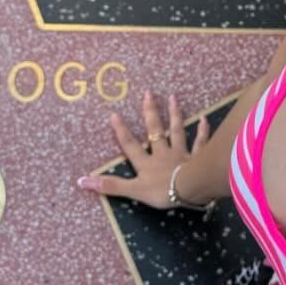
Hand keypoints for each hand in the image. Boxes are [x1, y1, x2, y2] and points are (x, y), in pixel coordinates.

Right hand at [77, 88, 211, 210]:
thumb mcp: (133, 191)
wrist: (190, 188)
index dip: (121, 131)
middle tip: (149, 92)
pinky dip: (202, 131)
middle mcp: (162, 154)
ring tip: (172, 98)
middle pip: (154, 131)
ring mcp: (181, 154)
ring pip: (176, 131)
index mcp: (146, 163)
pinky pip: (200, 143)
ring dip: (174, 115)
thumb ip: (110, 185)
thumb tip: (82, 181)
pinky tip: (204, 119)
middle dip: (150, 112)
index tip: (114, 113)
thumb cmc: (162, 191)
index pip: (130, 145)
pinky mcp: (197, 158)